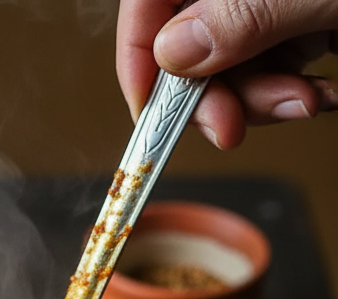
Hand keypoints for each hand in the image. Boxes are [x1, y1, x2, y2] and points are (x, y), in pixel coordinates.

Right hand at [116, 0, 337, 148]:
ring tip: (304, 99)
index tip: (148, 115)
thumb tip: (173, 52)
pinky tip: (318, 92)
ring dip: (261, 103)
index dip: (139, 59)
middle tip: (231, 128)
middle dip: (213, 97)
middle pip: (186, 46)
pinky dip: (288, 95)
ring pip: (228, 70)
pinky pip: (269, 73)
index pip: (147, 1)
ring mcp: (263, 7)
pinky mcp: (295, 24)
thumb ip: (238, 16)